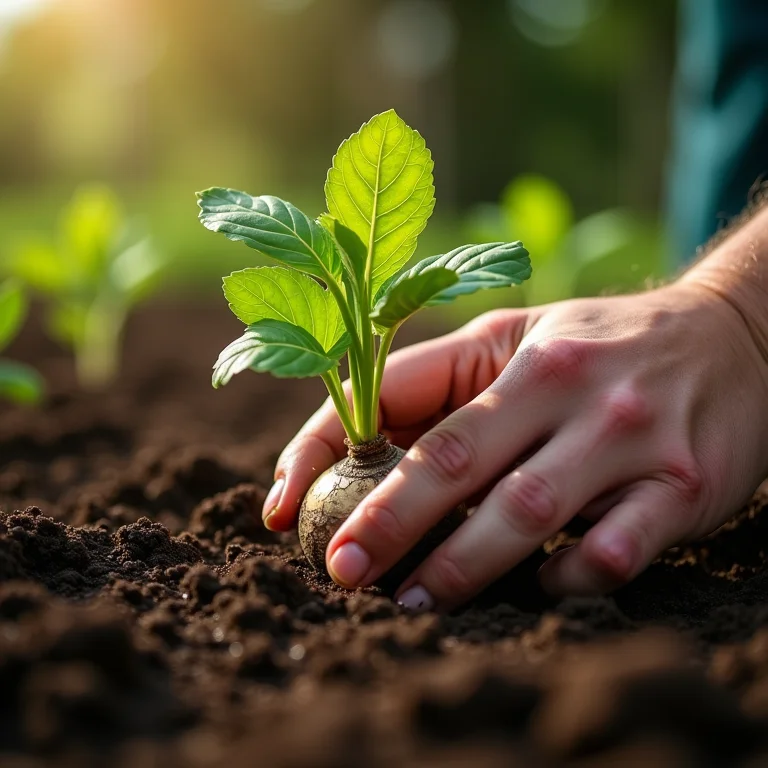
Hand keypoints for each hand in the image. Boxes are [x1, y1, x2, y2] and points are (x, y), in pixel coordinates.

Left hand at [265, 283, 767, 610]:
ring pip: (529, 511)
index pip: (404, 399)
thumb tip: (352, 445)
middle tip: (340, 572)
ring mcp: (628, 435)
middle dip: (387, 522)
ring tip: (413, 601)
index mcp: (517, 353)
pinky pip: (615, 550)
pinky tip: (539, 587)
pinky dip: (567, 578)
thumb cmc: (598, 343)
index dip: (333, 450)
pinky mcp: (683, 484)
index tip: (288, 506)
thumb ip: (441, 384)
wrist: (734, 335)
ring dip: (463, 566)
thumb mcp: (517, 339)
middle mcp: (569, 387)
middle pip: (457, 459)